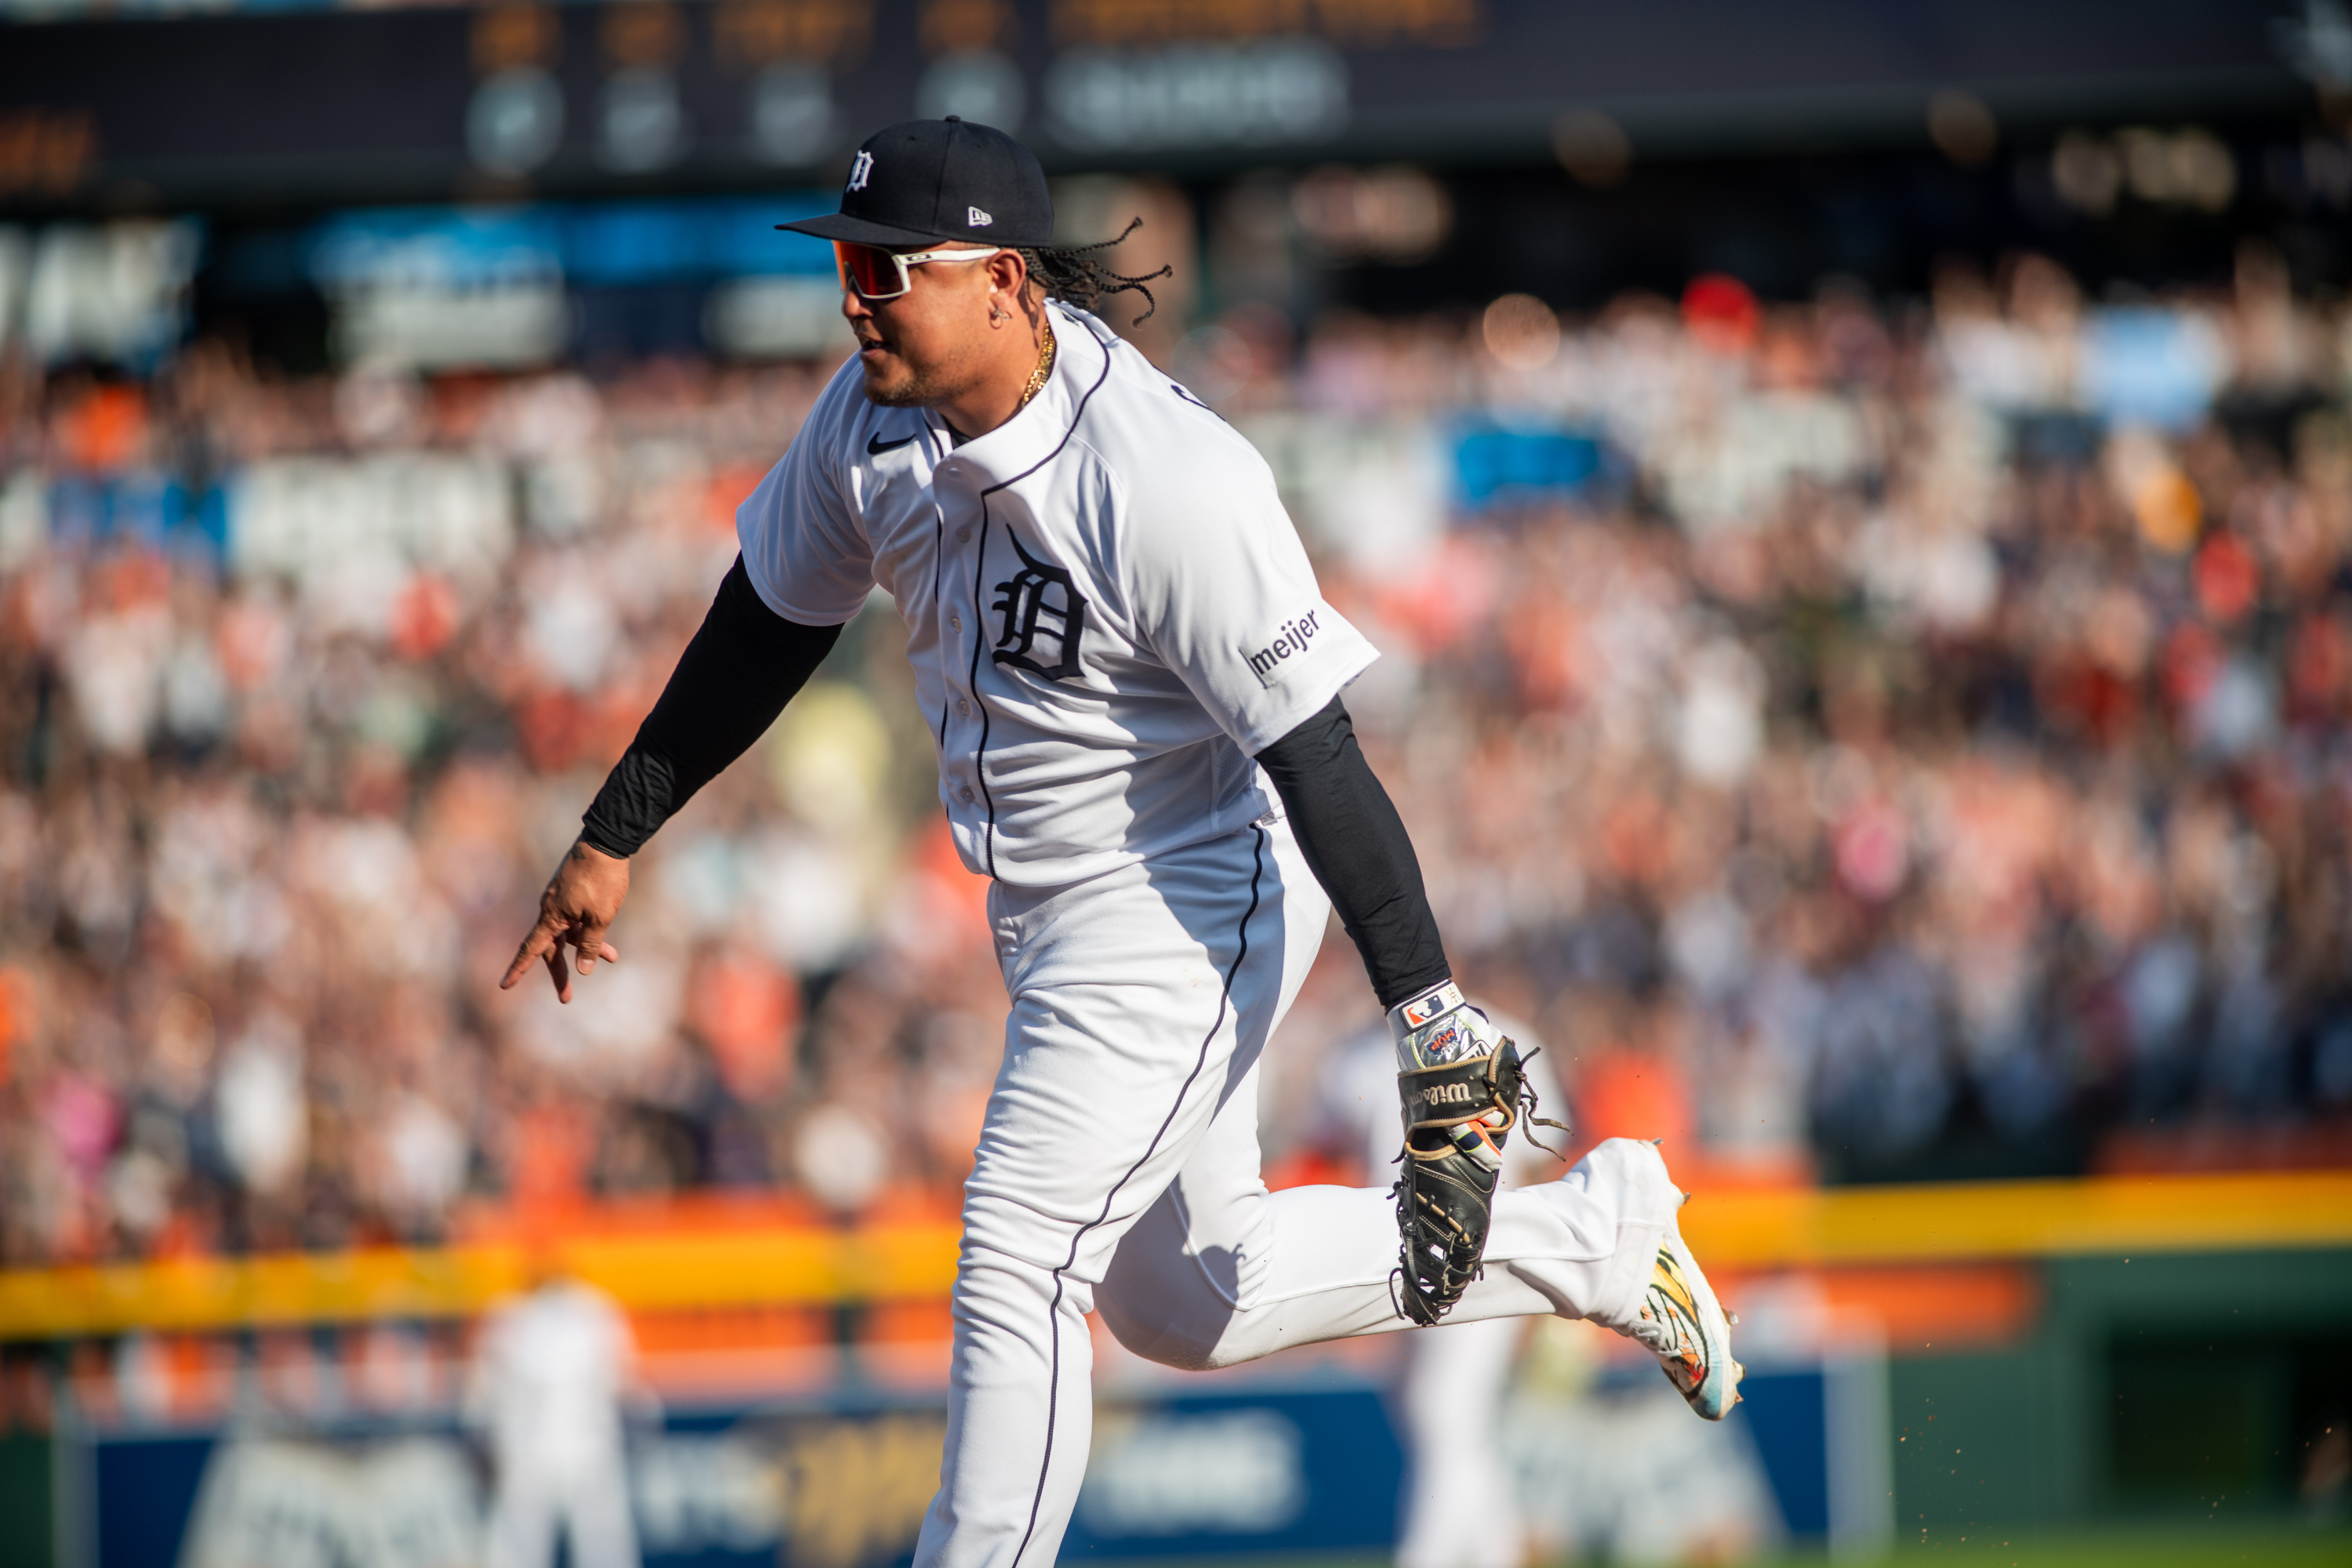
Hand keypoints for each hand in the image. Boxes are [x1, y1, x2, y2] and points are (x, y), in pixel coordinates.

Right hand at [500, 840, 629, 1003]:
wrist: (606, 842)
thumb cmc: (602, 880)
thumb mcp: (600, 917)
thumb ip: (591, 944)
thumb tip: (583, 970)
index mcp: (551, 917)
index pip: (531, 949)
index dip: (518, 969)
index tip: (505, 985)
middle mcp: (551, 910)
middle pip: (552, 948)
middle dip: (560, 972)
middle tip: (566, 998)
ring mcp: (561, 901)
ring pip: (570, 933)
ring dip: (588, 946)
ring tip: (613, 957)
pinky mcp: (573, 893)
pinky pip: (577, 919)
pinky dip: (590, 930)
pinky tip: (609, 937)